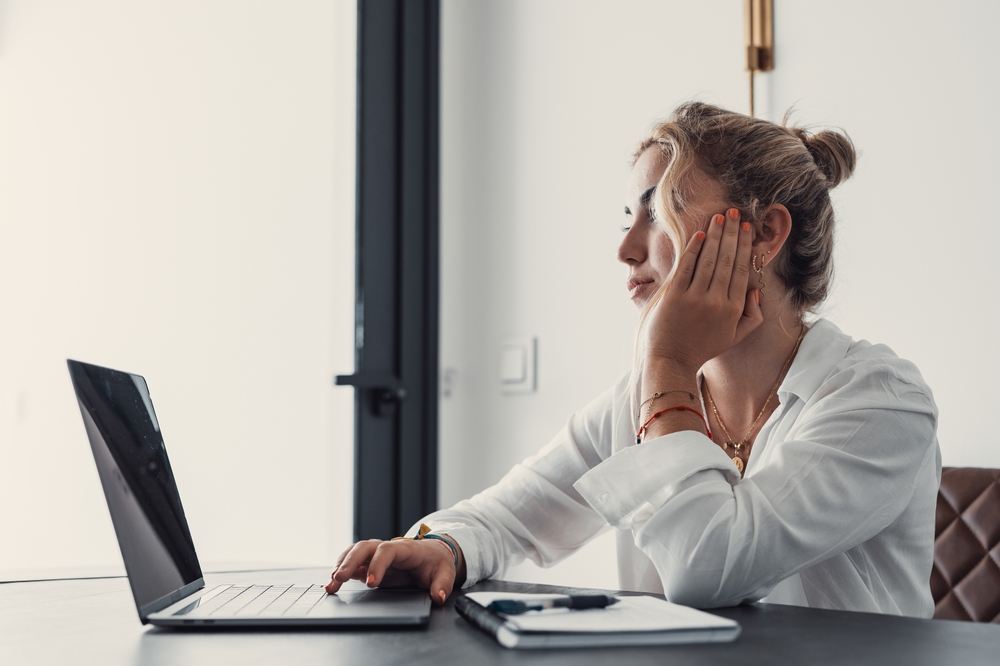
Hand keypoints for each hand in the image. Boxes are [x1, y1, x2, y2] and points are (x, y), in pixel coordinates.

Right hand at [324, 536, 463, 605]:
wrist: (432, 556)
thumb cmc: (436, 563)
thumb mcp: (445, 573)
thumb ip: (442, 585)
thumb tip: (438, 597)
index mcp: (405, 549)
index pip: (387, 550)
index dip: (377, 564)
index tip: (372, 583)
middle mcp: (387, 549)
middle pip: (364, 547)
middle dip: (350, 562)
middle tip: (338, 578)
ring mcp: (376, 556)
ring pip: (355, 553)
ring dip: (341, 565)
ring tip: (331, 583)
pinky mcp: (370, 565)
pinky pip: (353, 563)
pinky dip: (341, 570)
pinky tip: (333, 582)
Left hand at [644, 207, 761, 372]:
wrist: (671, 360)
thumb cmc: (703, 347)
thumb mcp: (735, 336)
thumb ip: (753, 315)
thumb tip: (755, 290)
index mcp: (733, 309)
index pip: (741, 270)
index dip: (744, 247)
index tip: (746, 229)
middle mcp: (716, 302)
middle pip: (727, 260)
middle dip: (732, 234)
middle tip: (734, 213)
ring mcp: (695, 299)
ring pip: (709, 260)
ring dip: (715, 236)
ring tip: (719, 217)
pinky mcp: (674, 297)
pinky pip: (686, 267)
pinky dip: (694, 249)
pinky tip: (700, 234)